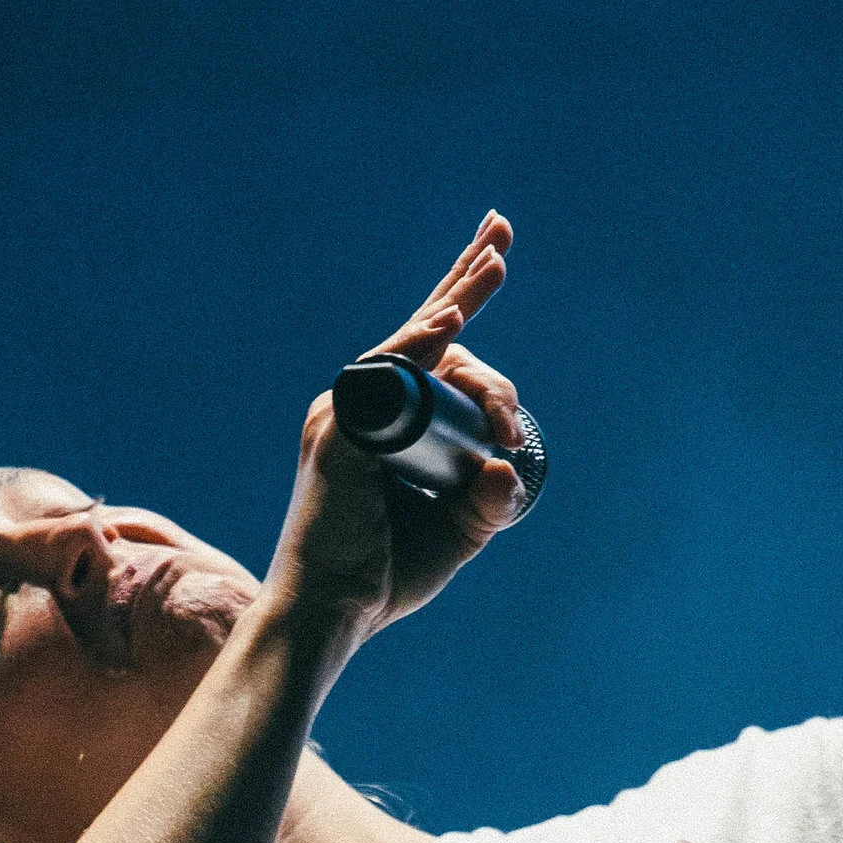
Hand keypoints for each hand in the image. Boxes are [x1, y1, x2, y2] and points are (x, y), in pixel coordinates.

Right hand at [263, 213, 528, 658]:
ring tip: (495, 261)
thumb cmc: (381, 577)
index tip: (511, 393)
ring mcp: (345, 417)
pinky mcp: (341, 437)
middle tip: (499, 227)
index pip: (430, 359)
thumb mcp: (456, 531)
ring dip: (457, 299)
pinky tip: (451, 320)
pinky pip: (385, 379)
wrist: (332, 615)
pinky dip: (418, 346)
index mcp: (380, 424)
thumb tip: (509, 464)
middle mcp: (358, 407)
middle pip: (421, 329)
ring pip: (410, 345)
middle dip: (464, 275)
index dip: (469, 330)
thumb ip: (488, 500)